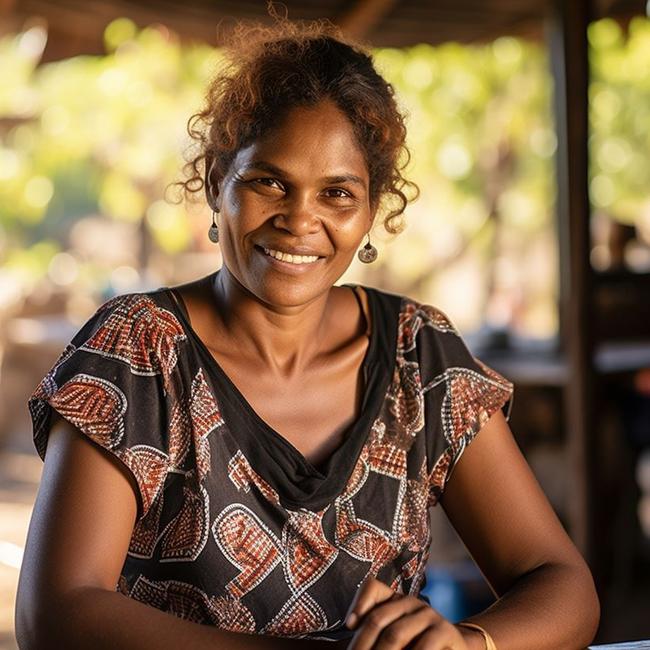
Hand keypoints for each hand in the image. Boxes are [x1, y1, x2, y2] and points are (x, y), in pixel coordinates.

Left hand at [344, 577, 471, 649]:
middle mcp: (411, 602)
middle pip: (378, 618)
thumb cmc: (418, 645)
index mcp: (396, 600)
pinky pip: (422, 647)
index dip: (358, 603)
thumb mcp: (398, 635)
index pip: (372, 587)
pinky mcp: (445, 631)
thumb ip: (378, 635)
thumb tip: (351, 634)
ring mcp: (429, 615)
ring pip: (395, 634)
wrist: (457, 648)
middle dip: (363, 645)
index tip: (349, 626)